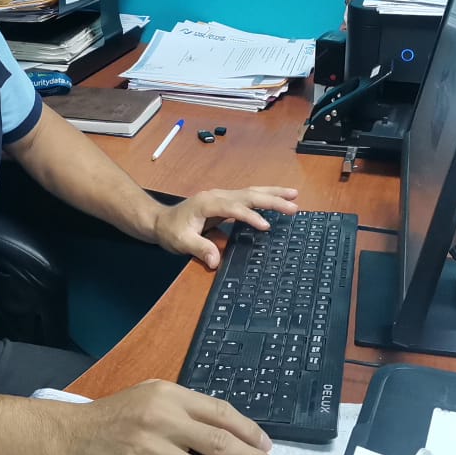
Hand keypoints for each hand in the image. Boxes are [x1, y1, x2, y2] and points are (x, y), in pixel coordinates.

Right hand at [59, 380, 286, 454]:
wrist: (71, 435)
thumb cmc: (114, 416)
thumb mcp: (151, 395)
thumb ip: (186, 407)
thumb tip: (229, 430)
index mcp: (169, 396)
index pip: (221, 412)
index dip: (250, 431)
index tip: (268, 447)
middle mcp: (162, 420)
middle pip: (221, 443)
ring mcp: (150, 451)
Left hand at [153, 186, 298, 268]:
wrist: (161, 221)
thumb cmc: (171, 231)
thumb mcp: (181, 242)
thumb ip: (199, 249)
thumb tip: (215, 262)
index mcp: (207, 203)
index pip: (233, 207)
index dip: (250, 216)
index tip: (266, 227)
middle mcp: (217, 195)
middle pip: (248, 195)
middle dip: (272, 200)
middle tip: (293, 206)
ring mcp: (222, 196)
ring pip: (251, 192)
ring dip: (273, 194)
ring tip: (294, 195)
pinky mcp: (226, 202)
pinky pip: (249, 198)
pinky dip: (265, 198)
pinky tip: (278, 199)